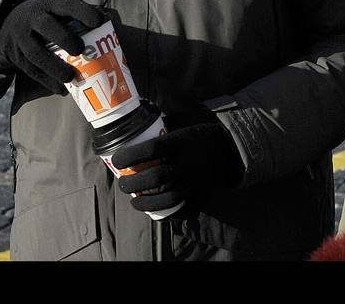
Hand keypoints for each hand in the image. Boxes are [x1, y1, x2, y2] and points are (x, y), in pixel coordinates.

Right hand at [0, 0, 105, 94]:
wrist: (7, 23)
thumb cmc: (47, 18)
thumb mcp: (57, 10)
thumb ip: (80, 15)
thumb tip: (110, 22)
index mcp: (50, 5)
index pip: (67, 5)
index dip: (83, 12)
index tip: (99, 22)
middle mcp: (34, 19)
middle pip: (47, 26)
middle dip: (64, 39)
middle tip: (80, 50)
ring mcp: (22, 38)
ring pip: (36, 53)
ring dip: (54, 67)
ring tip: (71, 77)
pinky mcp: (17, 56)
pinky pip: (31, 70)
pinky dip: (47, 81)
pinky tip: (61, 89)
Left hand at [112, 120, 244, 214]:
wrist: (228, 150)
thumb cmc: (197, 139)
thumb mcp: (180, 131)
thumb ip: (160, 137)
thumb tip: (131, 137)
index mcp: (179, 143)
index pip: (148, 150)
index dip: (128, 156)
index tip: (116, 160)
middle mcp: (186, 164)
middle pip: (153, 177)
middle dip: (131, 183)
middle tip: (123, 184)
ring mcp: (193, 183)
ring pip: (164, 199)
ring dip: (144, 203)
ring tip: (135, 202)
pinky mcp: (200, 197)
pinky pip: (180, 210)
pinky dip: (166, 214)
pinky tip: (155, 211)